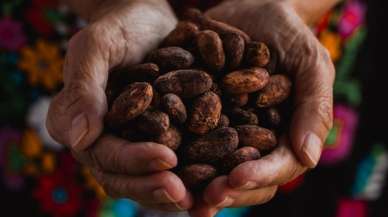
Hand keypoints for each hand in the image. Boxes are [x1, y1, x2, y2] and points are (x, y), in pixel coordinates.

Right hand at [46, 0, 192, 210]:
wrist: (147, 23)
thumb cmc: (120, 29)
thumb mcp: (98, 46)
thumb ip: (84, 88)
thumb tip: (77, 138)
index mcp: (81, 124)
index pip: (104, 153)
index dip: (133, 161)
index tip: (167, 158)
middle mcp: (105, 142)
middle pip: (124, 177)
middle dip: (154, 187)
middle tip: (185, 194)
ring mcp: (131, 144)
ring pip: (147, 180)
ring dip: (173, 194)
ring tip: (202, 200)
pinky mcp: (158, 141)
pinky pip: (171, 168)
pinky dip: (190, 179)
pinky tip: (212, 184)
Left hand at [190, 0, 334, 215]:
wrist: (253, 10)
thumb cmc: (288, 35)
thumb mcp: (310, 63)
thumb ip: (315, 107)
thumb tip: (309, 157)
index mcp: (285, 136)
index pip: (277, 166)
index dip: (259, 176)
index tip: (236, 178)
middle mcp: (254, 141)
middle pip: (244, 178)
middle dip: (225, 190)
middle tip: (204, 199)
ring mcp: (226, 132)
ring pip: (214, 168)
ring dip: (197, 184)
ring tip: (177, 192)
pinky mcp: (199, 117)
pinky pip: (187, 140)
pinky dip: (175, 153)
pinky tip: (157, 160)